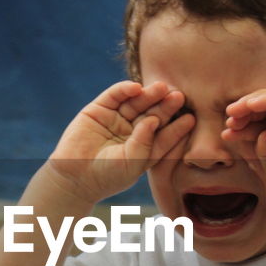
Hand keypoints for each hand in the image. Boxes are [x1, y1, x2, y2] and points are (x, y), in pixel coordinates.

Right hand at [48, 80, 194, 204]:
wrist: (74, 178)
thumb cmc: (107, 176)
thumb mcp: (131, 163)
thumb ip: (144, 143)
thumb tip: (153, 120)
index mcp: (145, 147)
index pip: (165, 134)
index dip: (177, 127)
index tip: (191, 119)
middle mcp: (132, 131)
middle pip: (153, 114)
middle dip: (165, 106)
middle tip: (179, 96)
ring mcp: (116, 118)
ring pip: (136, 103)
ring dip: (149, 94)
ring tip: (161, 87)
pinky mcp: (99, 109)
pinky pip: (114, 96)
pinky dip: (124, 90)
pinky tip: (136, 88)